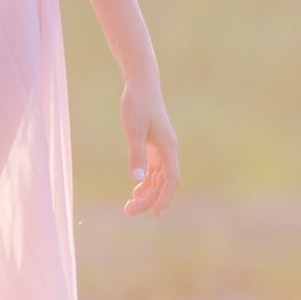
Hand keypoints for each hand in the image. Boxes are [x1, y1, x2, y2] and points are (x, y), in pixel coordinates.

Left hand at [120, 74, 178, 215]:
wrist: (142, 86)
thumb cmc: (137, 105)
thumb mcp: (133, 130)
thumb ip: (136, 155)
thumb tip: (137, 180)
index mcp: (168, 148)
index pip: (171, 180)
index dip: (165, 198)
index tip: (155, 213)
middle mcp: (170, 151)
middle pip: (163, 183)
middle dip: (148, 200)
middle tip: (128, 212)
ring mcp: (164, 149)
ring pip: (159, 179)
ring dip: (146, 193)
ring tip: (129, 208)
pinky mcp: (156, 146)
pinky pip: (155, 170)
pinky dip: (146, 182)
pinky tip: (136, 191)